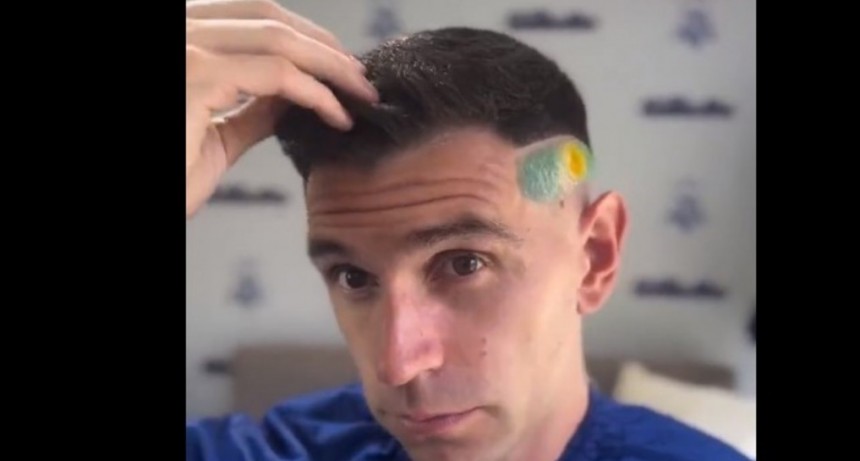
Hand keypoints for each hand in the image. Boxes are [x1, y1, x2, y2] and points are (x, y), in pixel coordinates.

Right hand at [185, 0, 377, 216]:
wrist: (137, 200)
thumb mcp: (214, 136)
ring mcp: (183, 47)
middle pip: (266, 14)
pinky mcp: (195, 75)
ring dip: (330, 65)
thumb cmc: (164, 178)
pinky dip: (316, 93)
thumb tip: (292, 95)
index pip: (250, 13)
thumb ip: (250, 108)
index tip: (339, 66)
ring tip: (361, 95)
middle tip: (362, 80)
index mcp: (180, 36)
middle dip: (324, 45)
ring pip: (277, 37)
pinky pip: (276, 75)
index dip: (303, 35)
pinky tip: (337, 115)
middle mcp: (177, 28)